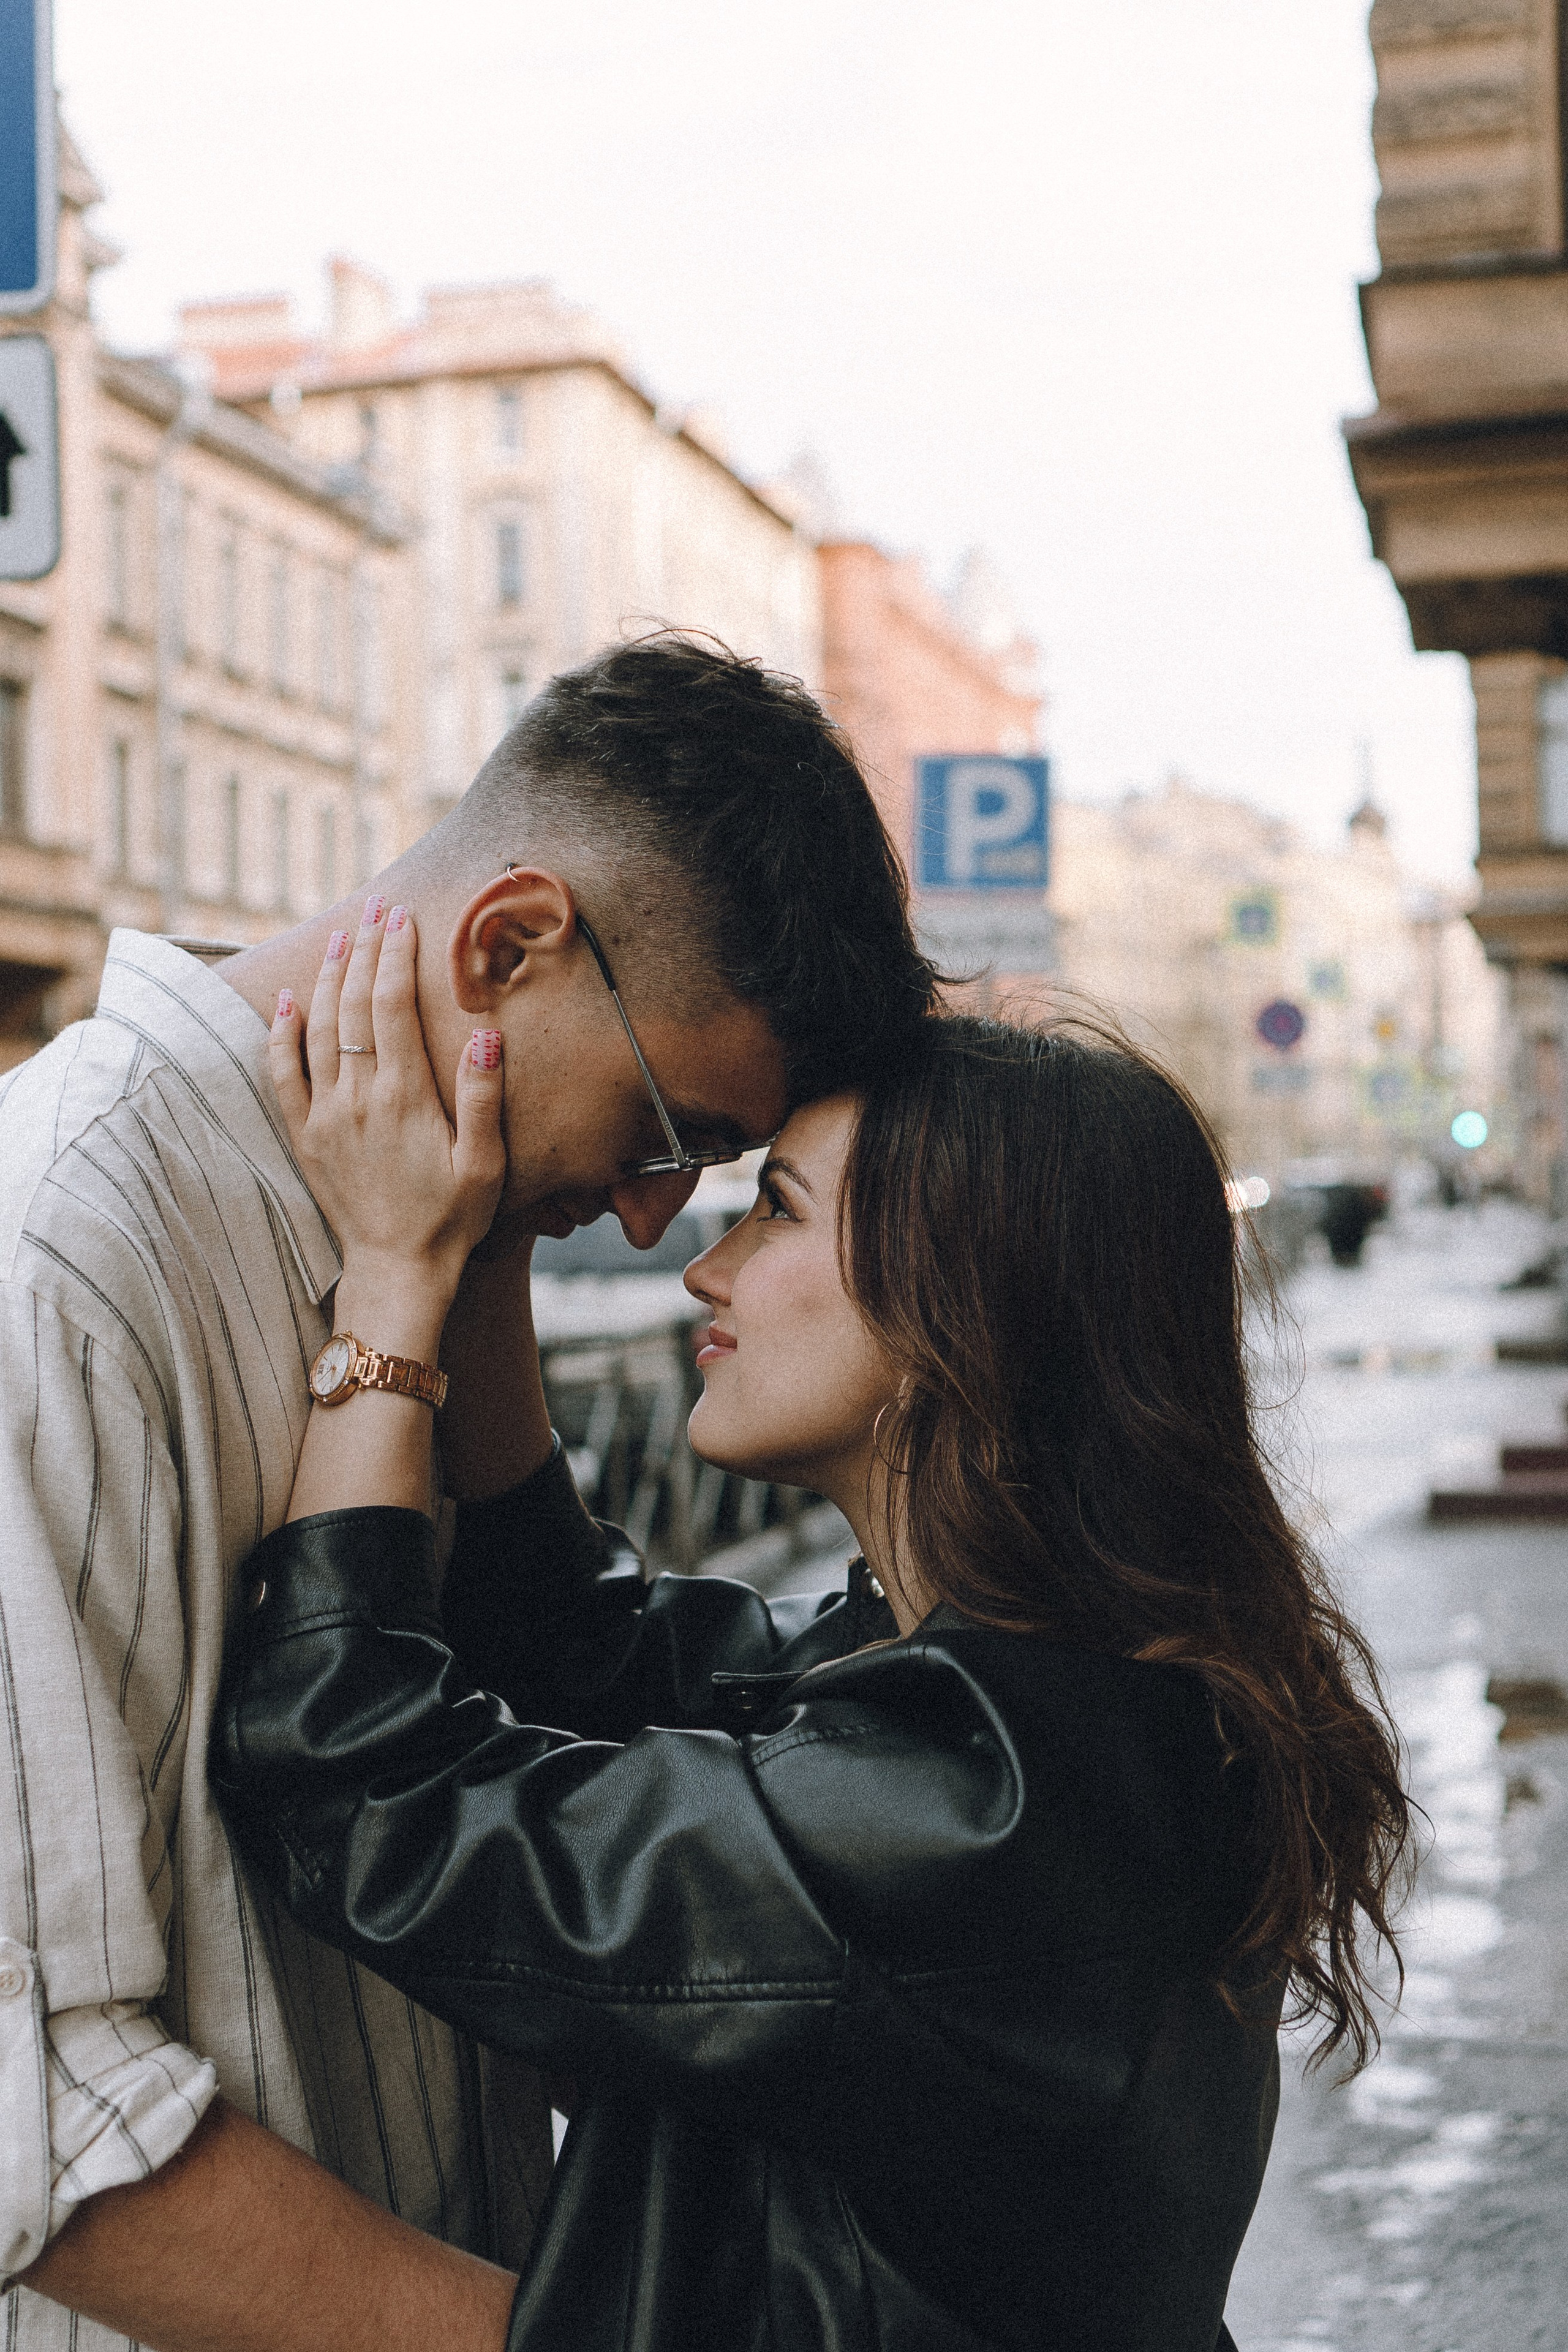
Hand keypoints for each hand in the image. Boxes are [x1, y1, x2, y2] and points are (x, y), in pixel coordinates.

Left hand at [269, 898, 505, 1318]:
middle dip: (365, 950)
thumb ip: (483, 1095)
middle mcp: (359, 1097)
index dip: (396, 956)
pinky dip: (282, 1033)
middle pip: (356, 1005)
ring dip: (329, 978)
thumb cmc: (452, 1218)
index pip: (393, 1006)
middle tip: (375, 909)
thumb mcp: (486, 1162)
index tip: (401, 918)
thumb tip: (485, 1031)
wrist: (397, 1269)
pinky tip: (289, 1000)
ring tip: (339, 937)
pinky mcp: (307, 1136)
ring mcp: (326, 1115)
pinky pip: (283, 1074)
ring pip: (318, 1028)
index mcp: (405, 1096)